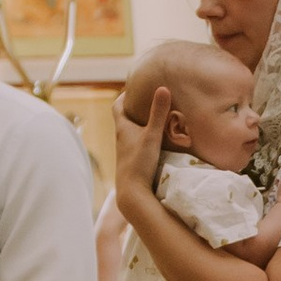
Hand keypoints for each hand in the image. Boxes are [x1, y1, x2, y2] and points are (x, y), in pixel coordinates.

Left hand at [113, 84, 170, 218]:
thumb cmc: (139, 163)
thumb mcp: (152, 136)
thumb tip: (163, 88)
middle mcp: (121, 139)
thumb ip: (158, 113)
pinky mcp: (132, 163)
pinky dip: (144, 138)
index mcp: (122, 129)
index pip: (117, 106)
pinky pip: (137, 144)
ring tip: (155, 117)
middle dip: (134, 108)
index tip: (135, 87)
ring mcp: (126, 152)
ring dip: (140, 124)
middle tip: (148, 100)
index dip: (124, 95)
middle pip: (124, 118)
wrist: (132, 193)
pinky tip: (157, 141)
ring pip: (131, 133)